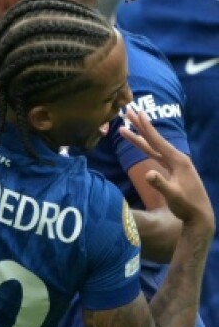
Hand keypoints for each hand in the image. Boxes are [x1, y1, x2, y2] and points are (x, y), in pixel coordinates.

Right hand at [120, 109, 214, 232]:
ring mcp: (175, 164)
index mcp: (178, 161)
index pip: (158, 141)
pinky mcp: (172, 170)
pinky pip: (156, 155)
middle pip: (155, 140)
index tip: (137, 113)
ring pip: (154, 147)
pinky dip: (146, 147)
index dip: (146, 127)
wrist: (199, 216)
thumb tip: (148, 173)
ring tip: (127, 127)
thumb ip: (161, 184)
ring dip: (141, 136)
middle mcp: (177, 159)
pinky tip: (141, 143)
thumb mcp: (174, 196)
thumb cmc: (187, 206)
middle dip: (141, 126)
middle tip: (129, 111)